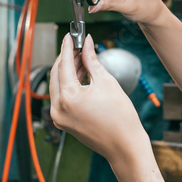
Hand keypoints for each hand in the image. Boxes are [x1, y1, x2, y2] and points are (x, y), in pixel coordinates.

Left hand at [49, 33, 148, 163]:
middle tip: (78, 45)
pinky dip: (68, 85)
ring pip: (57, 85)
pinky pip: (61, 97)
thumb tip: (87, 43)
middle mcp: (58, 108)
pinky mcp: (63, 122)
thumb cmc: (120, 118)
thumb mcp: (106, 82)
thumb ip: (92, 60)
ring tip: (81, 58)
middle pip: (57, 74)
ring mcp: (59, 117)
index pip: (63, 64)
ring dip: (67, 71)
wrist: (124, 146)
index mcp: (68, 97)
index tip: (71, 35)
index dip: (67, 46)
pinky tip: (80, 75)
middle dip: (66, 58)